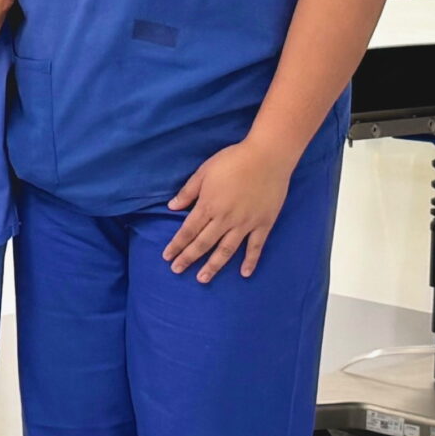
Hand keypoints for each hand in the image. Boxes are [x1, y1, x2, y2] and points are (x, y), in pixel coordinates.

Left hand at [165, 137, 294, 282]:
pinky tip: (244, 273)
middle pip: (203, 243)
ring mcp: (245, 223)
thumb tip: (171, 207)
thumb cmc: (233, 160)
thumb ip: (188, 192)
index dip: (176, 245)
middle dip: (188, 258)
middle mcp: (225, 218)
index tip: (167, 257)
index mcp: (208, 205)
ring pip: (226, 250)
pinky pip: (256, 246)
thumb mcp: (203, 172)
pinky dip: (250, 261)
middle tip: (177, 271)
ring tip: (202, 279)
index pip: (187, 231)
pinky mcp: (264, 223)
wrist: (267, 156)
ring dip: (213, 266)